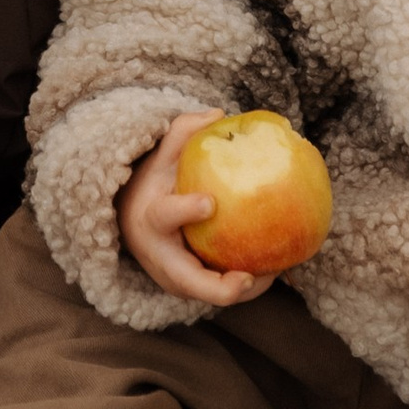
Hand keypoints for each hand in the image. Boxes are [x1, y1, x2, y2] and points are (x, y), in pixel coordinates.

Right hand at [118, 109, 277, 308]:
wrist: (132, 223)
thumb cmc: (153, 186)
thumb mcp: (160, 157)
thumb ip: (183, 133)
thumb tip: (218, 113)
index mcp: (151, 219)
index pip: (165, 216)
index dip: (185, 211)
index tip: (209, 203)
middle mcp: (160, 258)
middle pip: (188, 282)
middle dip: (220, 287)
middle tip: (250, 276)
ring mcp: (174, 279)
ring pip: (209, 295)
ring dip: (243, 290)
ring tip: (275, 272)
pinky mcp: (190, 289)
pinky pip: (219, 292)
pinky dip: (246, 286)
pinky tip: (276, 269)